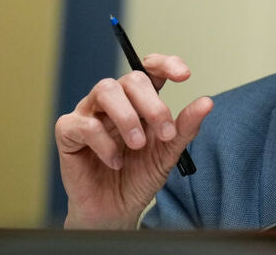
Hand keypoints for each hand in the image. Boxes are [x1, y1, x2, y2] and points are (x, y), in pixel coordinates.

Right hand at [54, 54, 212, 228]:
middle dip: (152, 104)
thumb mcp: (168, 152)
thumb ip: (184, 127)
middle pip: (131, 79)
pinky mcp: (69, 131)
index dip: (166, 64)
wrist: (116, 211)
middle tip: (165, 132)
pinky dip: (104, 143)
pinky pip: (84, 123)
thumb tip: (207, 102)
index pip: (150, 69)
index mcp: (139, 101)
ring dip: (127, 117)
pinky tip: (116, 162)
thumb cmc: (139, 176)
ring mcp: (89, 113)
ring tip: (138, 145)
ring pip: (105, 90)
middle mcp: (114, 101)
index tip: (185, 75)